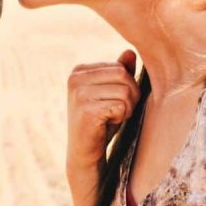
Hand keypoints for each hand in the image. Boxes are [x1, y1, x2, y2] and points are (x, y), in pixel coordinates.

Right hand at [66, 49, 140, 173]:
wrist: (85, 153)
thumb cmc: (101, 122)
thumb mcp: (112, 93)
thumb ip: (120, 72)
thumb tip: (130, 52)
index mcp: (79, 71)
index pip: (120, 67)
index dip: (126, 86)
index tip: (113, 102)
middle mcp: (75, 78)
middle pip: (123, 76)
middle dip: (130, 96)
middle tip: (116, 111)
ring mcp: (78, 93)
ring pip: (125, 91)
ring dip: (126, 108)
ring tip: (111, 118)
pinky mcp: (86, 109)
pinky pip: (121, 106)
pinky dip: (121, 117)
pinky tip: (106, 124)